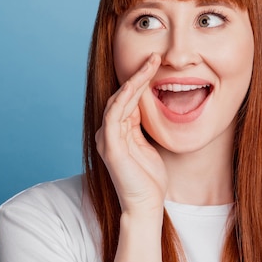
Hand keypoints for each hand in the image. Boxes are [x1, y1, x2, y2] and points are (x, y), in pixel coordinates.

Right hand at [95, 53, 165, 215]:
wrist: (146, 206)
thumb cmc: (149, 179)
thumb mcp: (148, 144)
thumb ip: (143, 126)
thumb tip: (148, 104)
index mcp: (117, 131)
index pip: (127, 99)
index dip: (139, 79)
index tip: (155, 62)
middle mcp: (108, 132)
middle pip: (121, 96)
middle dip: (138, 74)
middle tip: (154, 56)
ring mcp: (106, 139)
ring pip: (118, 101)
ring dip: (134, 81)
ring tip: (150, 64)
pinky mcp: (109, 147)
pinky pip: (115, 116)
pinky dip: (124, 99)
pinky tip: (136, 85)